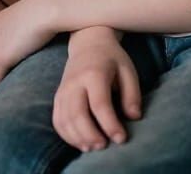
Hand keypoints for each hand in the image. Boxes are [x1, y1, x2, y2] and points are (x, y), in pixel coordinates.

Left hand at [0, 0, 57, 85]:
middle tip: (10, 74)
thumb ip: (6, 32)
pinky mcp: (1, 58)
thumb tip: (10, 46)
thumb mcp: (14, 19)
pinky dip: (5, 82)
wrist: (45, 10)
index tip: (3, 65)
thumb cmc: (37, 13)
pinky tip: (17, 78)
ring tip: (14, 77)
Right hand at [52, 27, 140, 151]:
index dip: (110, 124)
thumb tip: (133, 117)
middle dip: (90, 135)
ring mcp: (63, 89)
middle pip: (77, 113)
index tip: (121, 139)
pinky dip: (66, 134)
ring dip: (77, 138)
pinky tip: (80, 142)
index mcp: (94, 73)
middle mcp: (75, 82)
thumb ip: (132, 94)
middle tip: (104, 146)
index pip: (99, 104)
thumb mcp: (127, 70)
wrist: (87, 42)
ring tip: (93, 148)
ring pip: (64, 119)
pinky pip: (57, 119)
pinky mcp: (58, 96)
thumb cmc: (111, 59)